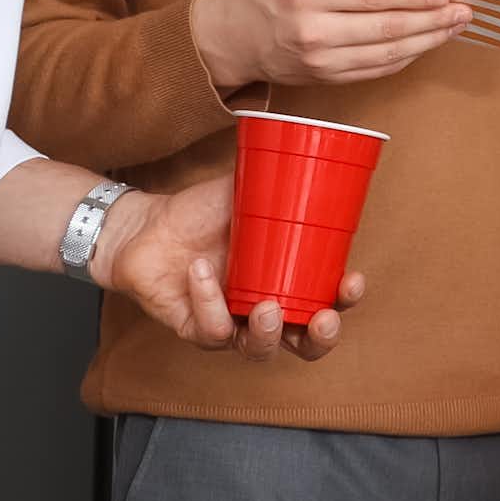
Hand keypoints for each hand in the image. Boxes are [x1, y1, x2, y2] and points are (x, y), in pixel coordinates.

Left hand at [96, 175, 355, 360]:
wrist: (148, 224)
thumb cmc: (202, 212)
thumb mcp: (247, 193)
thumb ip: (278, 182)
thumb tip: (310, 152)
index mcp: (286, 281)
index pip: (326, 302)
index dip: (344, 301)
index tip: (350, 281)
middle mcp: (263, 308)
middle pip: (304, 343)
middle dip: (320, 339)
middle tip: (322, 320)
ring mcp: (230, 322)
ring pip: (258, 349)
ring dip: (268, 335)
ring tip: (266, 307)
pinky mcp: (194, 329)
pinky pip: (210, 330)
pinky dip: (209, 301)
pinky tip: (201, 269)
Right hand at [190, 0, 469, 92]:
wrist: (226, 40)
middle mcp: (315, 32)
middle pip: (386, 29)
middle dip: (431, 20)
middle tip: (463, 9)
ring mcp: (323, 60)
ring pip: (387, 54)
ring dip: (427, 41)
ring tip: (456, 25)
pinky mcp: (328, 78)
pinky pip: (376, 70)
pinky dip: (406, 57)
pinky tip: (427, 43)